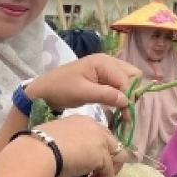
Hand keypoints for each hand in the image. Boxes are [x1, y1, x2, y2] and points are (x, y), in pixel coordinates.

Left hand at [25, 55, 140, 111]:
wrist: (44, 90)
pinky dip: (119, 95)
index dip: (128, 97)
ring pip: (127, 80)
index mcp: (103, 62)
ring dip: (126, 95)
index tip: (125, 115)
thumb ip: (105, 95)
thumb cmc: (61, 89)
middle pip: (132, 75)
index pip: (126, 79)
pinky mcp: (102, 77)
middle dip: (131, 93)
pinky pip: (118, 84)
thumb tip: (126, 100)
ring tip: (122, 112)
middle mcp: (107, 62)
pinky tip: (116, 108)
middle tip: (125, 110)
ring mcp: (105, 69)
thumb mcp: (82, 93)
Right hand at [30, 116, 124, 176]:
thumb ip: (66, 145)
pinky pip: (109, 172)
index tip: (88, 165)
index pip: (98, 135)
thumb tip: (64, 156)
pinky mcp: (102, 156)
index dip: (96, 151)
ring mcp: (100, 140)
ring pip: (115, 158)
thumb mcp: (55, 140)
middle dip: (106, 163)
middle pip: (111, 145)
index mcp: (81, 121)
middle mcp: (93, 127)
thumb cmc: (38, 147)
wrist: (37, 153)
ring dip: (108, 174)